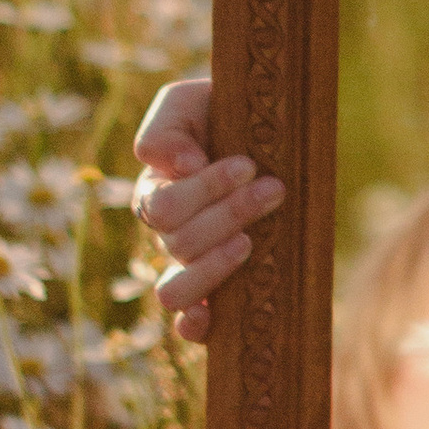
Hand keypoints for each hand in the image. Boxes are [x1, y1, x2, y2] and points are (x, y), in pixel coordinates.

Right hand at [131, 76, 282, 345]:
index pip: (164, 206)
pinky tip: (208, 318)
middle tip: (273, 187)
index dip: (206, 189)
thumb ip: (166, 128)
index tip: (249, 163)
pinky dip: (192, 326)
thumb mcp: (187, 102)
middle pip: (178, 243)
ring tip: (250, 241)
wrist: (261, 123)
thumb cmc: (221, 110)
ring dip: (214, 267)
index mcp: (155, 191)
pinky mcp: (216, 288)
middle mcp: (166, 233)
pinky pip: (187, 323)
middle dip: (230, 214)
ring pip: (174, 290)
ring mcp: (188, 264)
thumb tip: (176, 168)